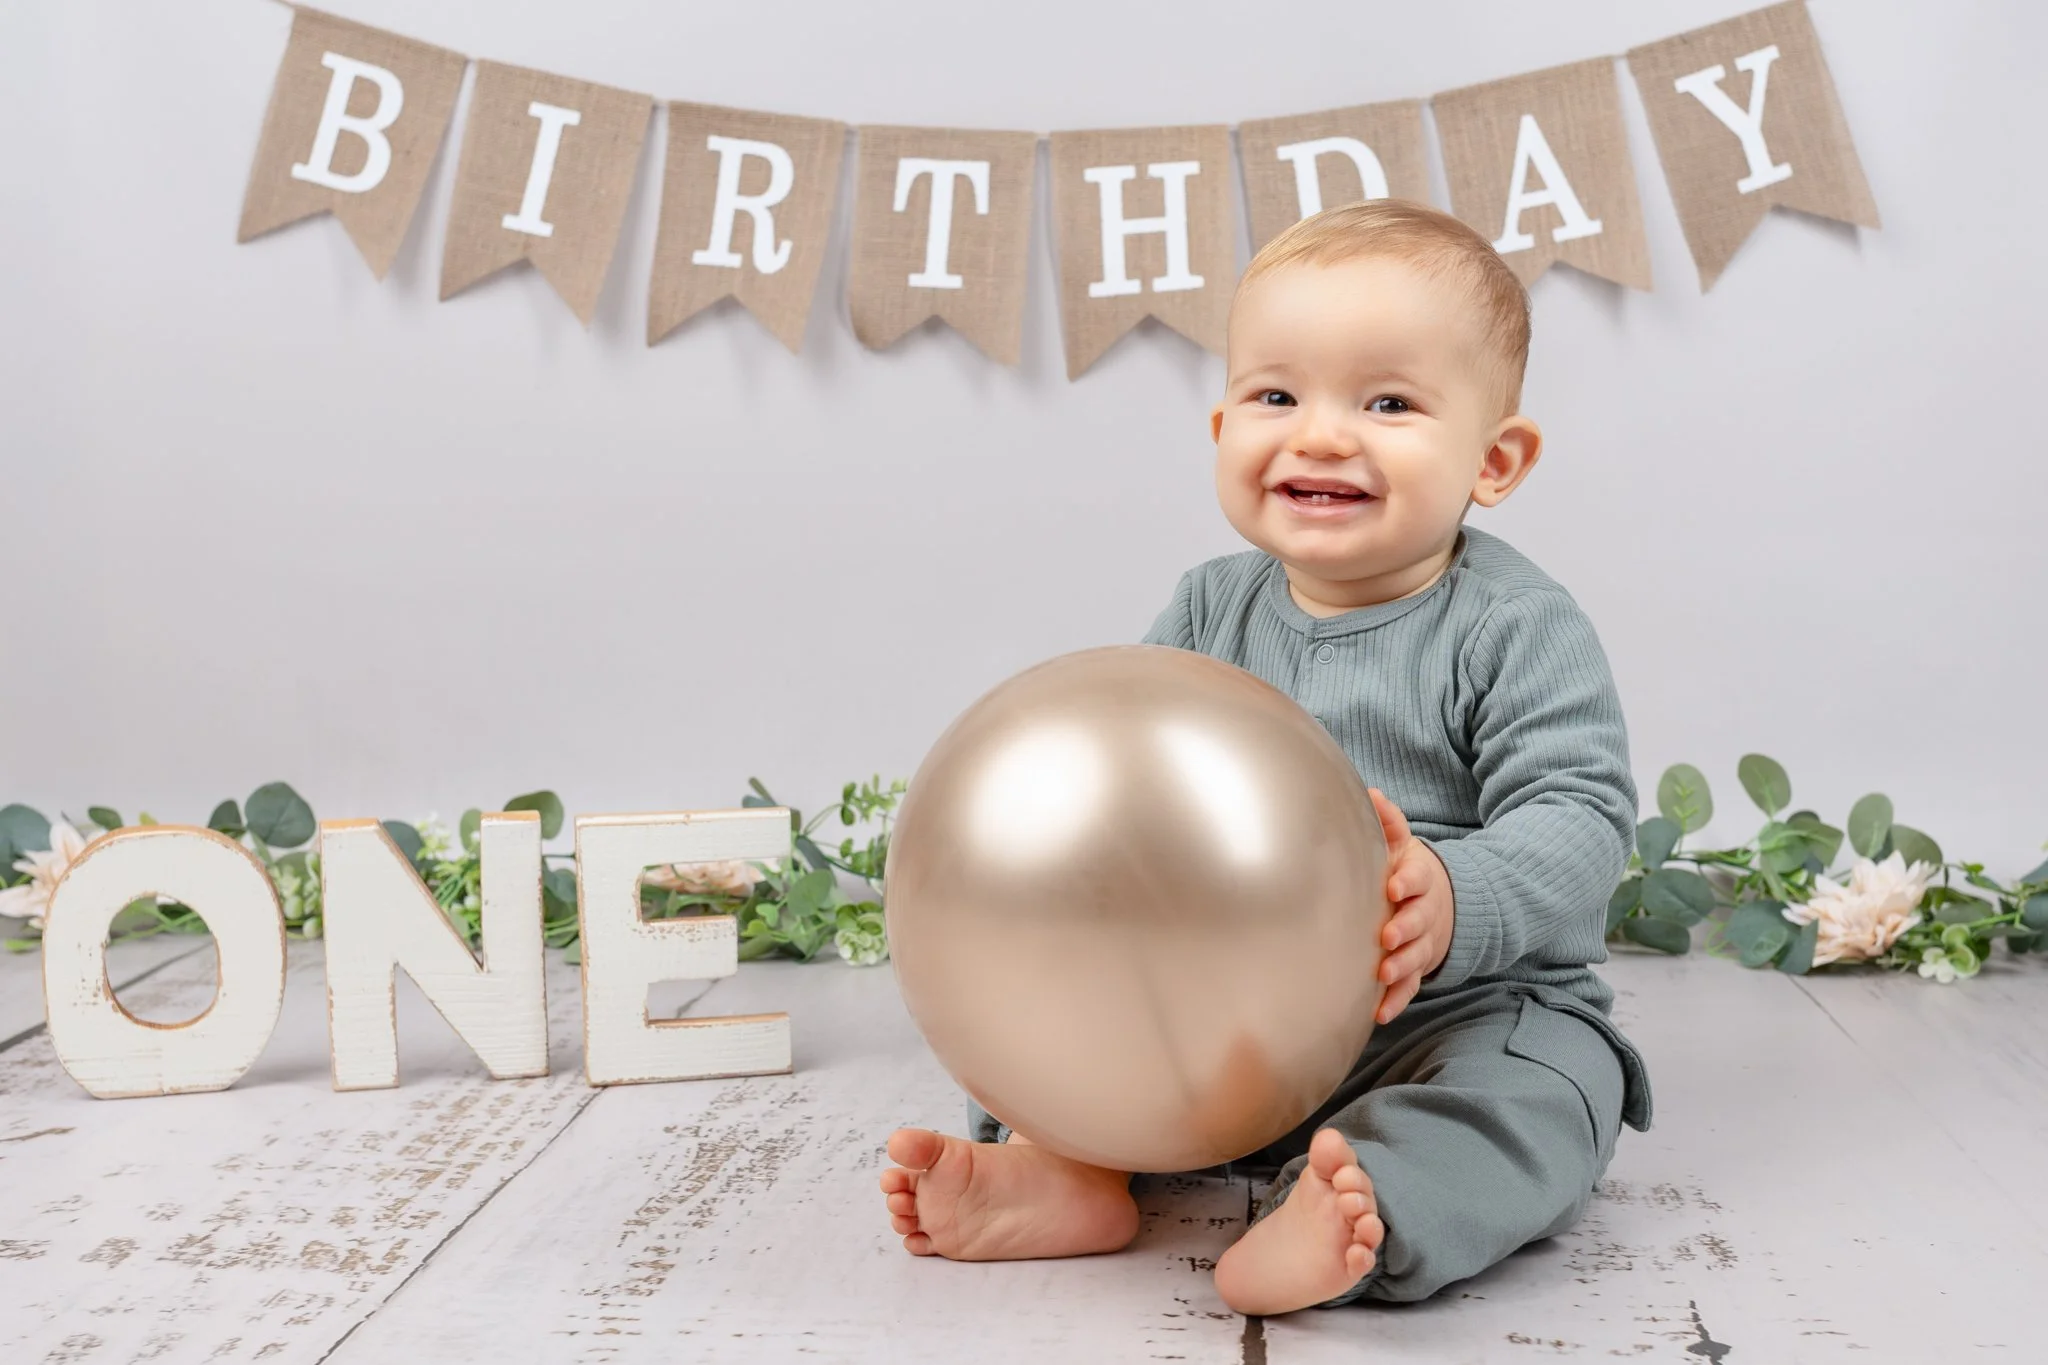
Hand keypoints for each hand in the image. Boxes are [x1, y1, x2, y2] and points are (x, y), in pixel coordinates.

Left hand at [1368, 788, 1454, 1025]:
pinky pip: (1409, 986)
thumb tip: (1370, 793)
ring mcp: (1422, 942)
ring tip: (1383, 974)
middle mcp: (1423, 912)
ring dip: (1401, 966)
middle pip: (1419, 920)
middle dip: (1405, 929)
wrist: (1436, 903)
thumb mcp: (1399, 845)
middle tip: (1387, 937)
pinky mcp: (1415, 967)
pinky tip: (1379, 1013)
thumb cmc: (1402, 871)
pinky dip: (1396, 1000)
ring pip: (1416, 956)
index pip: (1416, 878)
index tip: (1393, 887)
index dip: (1407, 883)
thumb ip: (1388, 823)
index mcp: (1418, 879)